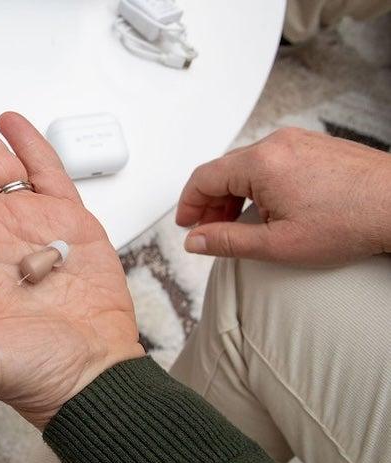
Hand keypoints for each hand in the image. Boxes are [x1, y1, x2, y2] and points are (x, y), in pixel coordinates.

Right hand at [177, 127, 390, 265]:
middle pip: (224, 170)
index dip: (188, 204)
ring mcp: (299, 141)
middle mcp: (278, 143)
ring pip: (248, 165)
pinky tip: (269, 209)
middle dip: (212, 202)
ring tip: (241, 225)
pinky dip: (259, 184)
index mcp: (261, 163)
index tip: (187, 224)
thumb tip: (196, 241)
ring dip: (235, 194)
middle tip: (211, 230)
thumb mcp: (278, 244)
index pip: (203, 177)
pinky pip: (273, 161)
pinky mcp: (315, 145)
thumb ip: (227, 242)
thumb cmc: (351, 221)